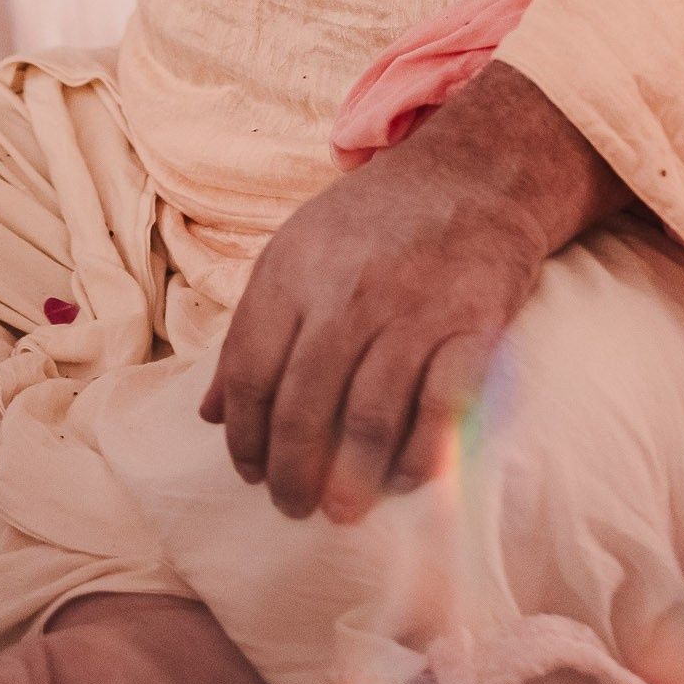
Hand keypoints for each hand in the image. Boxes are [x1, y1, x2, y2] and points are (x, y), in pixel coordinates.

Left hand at [201, 61, 622, 525]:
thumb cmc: (373, 222)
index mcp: (290, 271)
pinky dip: (420, 457)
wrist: (473, 173)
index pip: (249, 372)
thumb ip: (253, 330)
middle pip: (302, 406)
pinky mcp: (472, 326)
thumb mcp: (296, 253)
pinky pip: (440, 411)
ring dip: (351, 480)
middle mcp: (345, 292)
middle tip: (293, 507)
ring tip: (342, 510)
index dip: (244, 435)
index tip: (249, 471)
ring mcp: (411, 310)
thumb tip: (210, 414)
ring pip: (367, 419)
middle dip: (291, 472)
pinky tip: (404, 479)